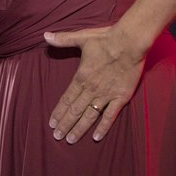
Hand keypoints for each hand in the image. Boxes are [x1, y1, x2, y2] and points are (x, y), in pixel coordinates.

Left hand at [44, 25, 145, 143]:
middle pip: (75, 111)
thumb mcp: (81, 37)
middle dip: (65, 125)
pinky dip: (103, 127)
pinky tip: (96, 137)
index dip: (58, 112)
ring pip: (89, 116)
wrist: (129, 42)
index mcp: (81, 77)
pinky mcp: (120, 97)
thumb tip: (45, 36)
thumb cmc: (105, 39)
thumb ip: (63, 39)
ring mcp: (106, 95)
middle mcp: (91, 89)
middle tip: (57, 136)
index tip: (51, 123)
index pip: (66, 99)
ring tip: (70, 140)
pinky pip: (110, 116)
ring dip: (79, 129)